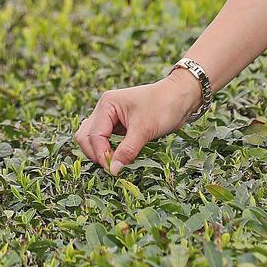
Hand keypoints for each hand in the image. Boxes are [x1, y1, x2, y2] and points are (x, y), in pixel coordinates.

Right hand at [74, 72, 198, 174]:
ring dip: (100, 152)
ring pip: (92, 138)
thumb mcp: (145, 129)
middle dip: (96, 153)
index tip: (113, 169)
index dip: (101, 154)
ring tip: (115, 162)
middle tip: (112, 167)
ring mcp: (110, 116)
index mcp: (107, 105)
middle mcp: (104, 109)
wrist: (181, 96)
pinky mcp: (118, 124)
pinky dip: (108, 149)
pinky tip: (118, 156)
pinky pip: (105, 139)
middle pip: (86, 136)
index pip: (94, 135)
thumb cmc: (164, 106)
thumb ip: (127, 150)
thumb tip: (113, 170)